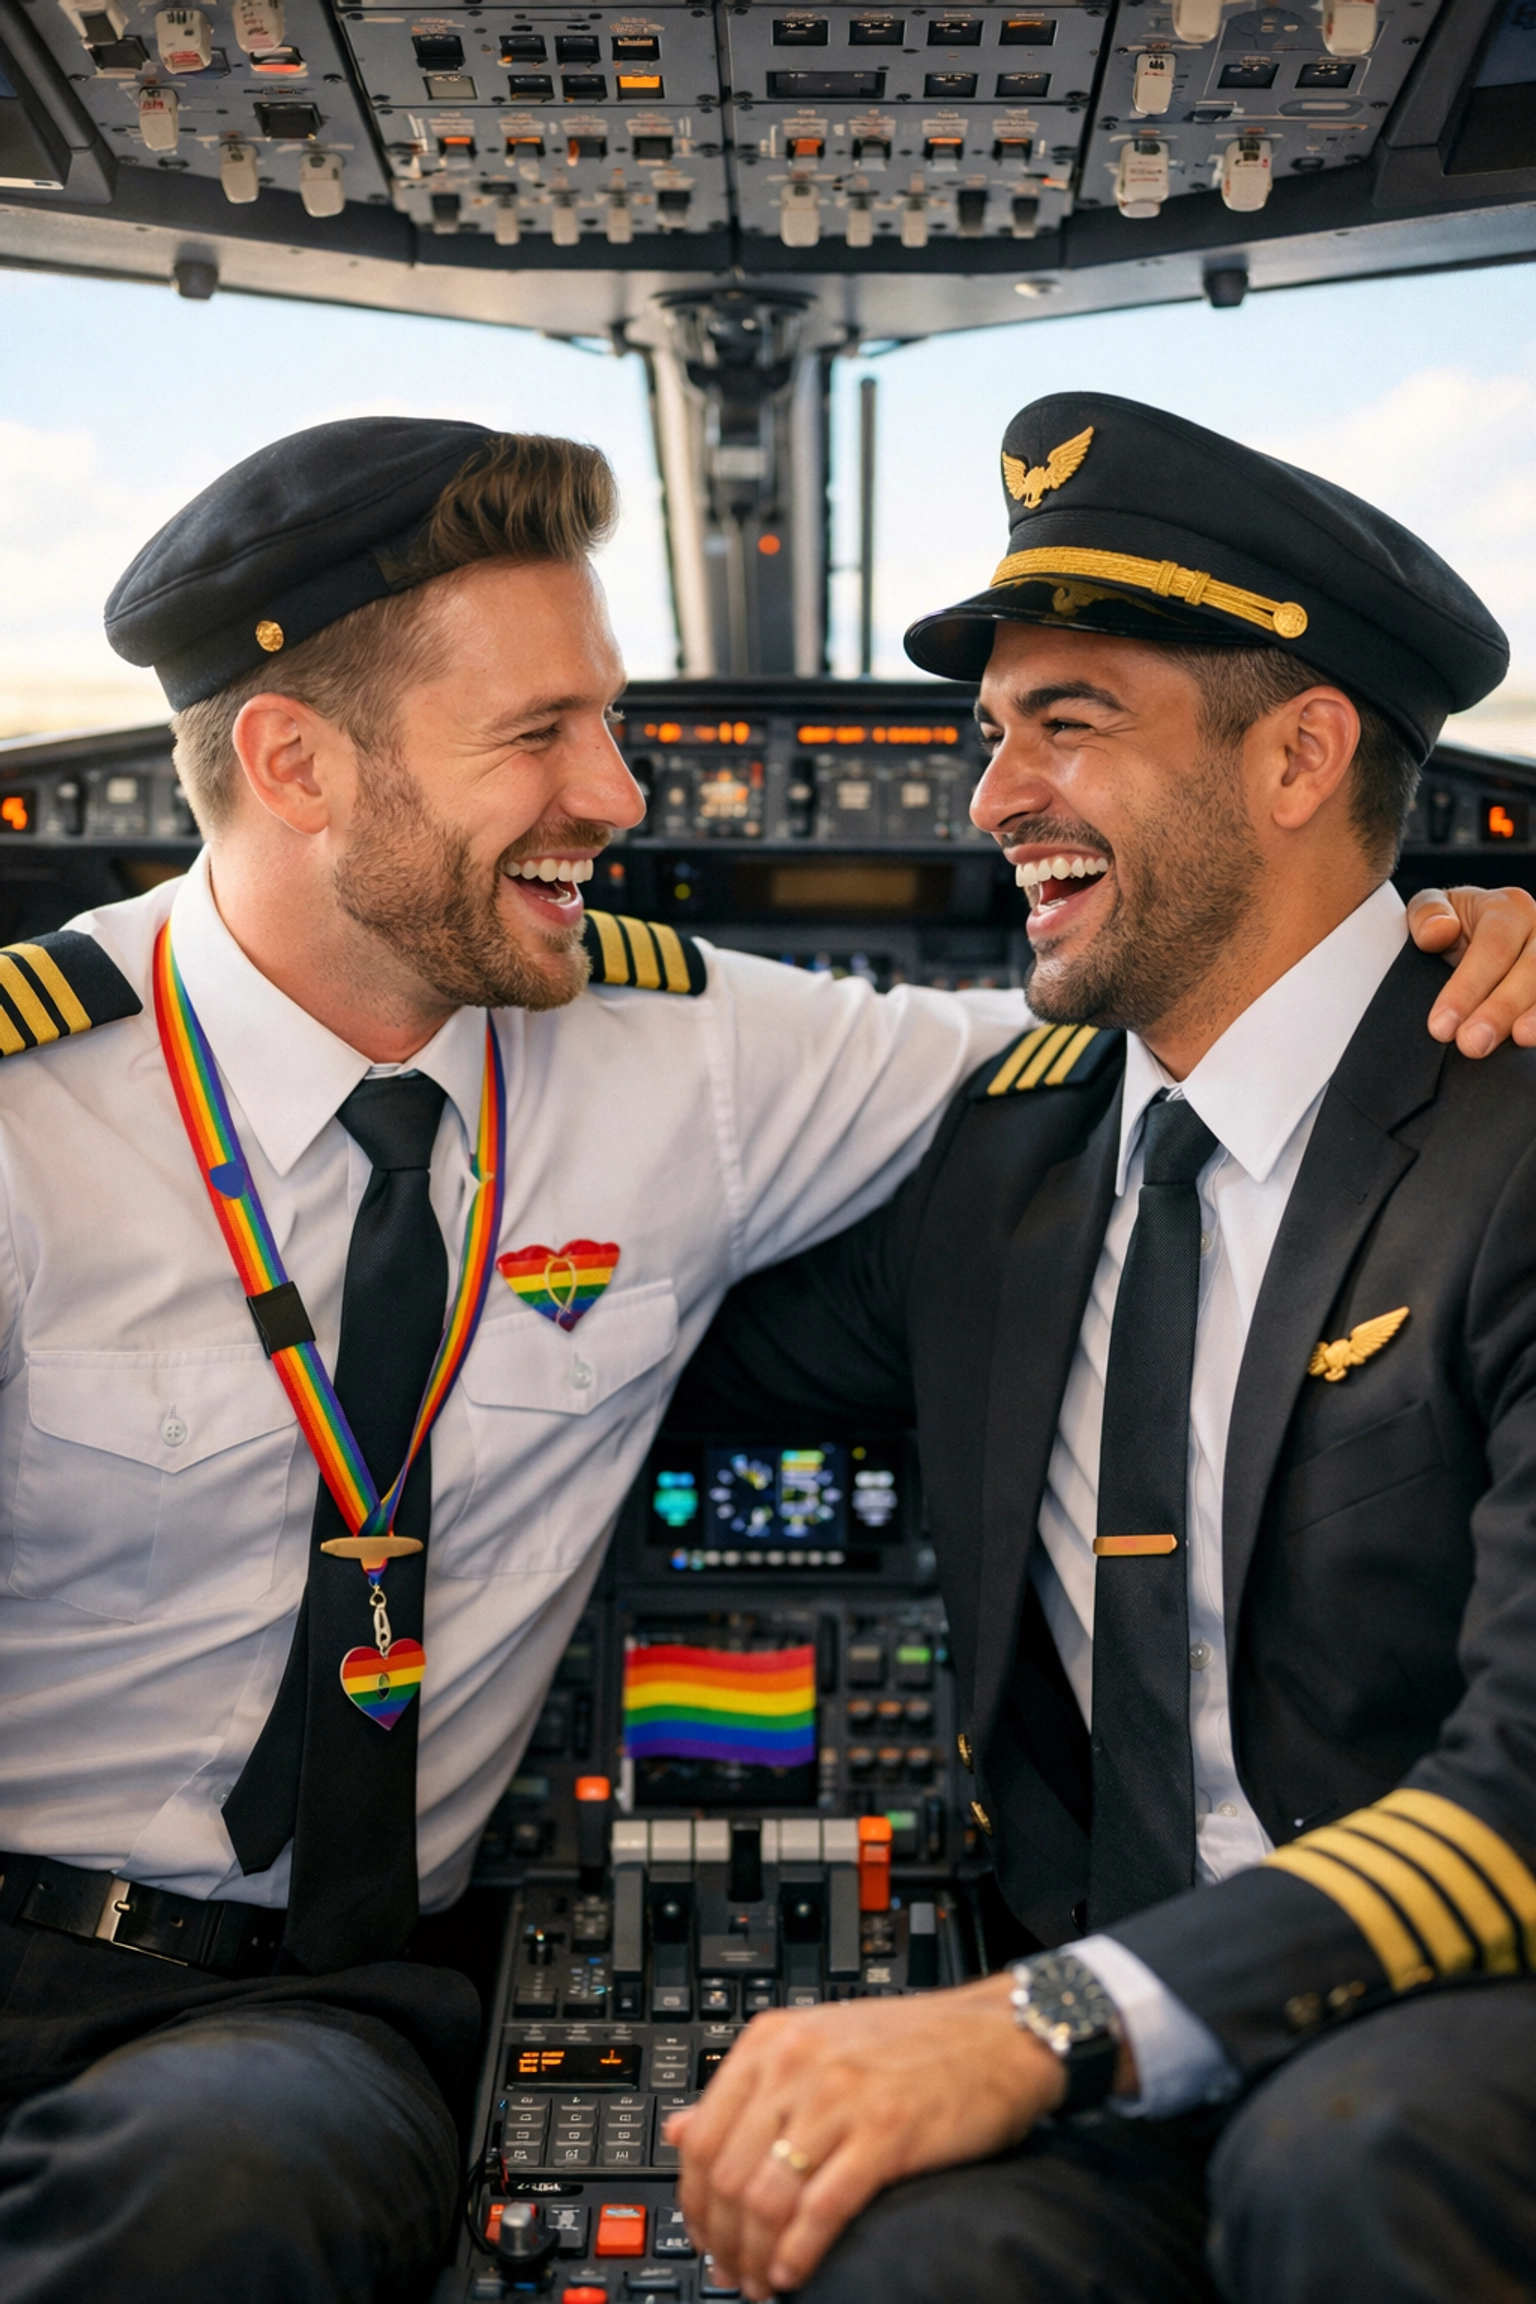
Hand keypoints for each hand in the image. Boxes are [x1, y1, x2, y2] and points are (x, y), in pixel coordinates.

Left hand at [667, 1975, 1066, 2299]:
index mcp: (773, 2041)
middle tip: (733, 2272)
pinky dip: (800, 2253)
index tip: (705, 2237)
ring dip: (757, 2256)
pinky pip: (822, 2209)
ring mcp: (841, 2097)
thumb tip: (678, 2129)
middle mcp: (798, 2063)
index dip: (694, 2204)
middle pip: (727, 2176)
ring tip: (764, 2281)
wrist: (994, 2036)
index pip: (700, 2136)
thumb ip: (748, 2088)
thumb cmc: (911, 2044)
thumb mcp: (815, 2045)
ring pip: (766, 2197)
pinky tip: (796, 2272)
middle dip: (723, 2240)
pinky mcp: (886, 2133)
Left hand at [1409, 886, 1535, 1056]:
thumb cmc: (1453, 926)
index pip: (1492, 949)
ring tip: (1518, 1039)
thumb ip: (1427, 914)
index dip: (1467, 989)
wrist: (1476, 938)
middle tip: (1471, 1044)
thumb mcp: (1431, 910)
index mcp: (1509, 908)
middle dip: (1501, 1010)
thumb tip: (1438, 932)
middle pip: (1530, 969)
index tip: (1441, 1025)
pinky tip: (1531, 1039)